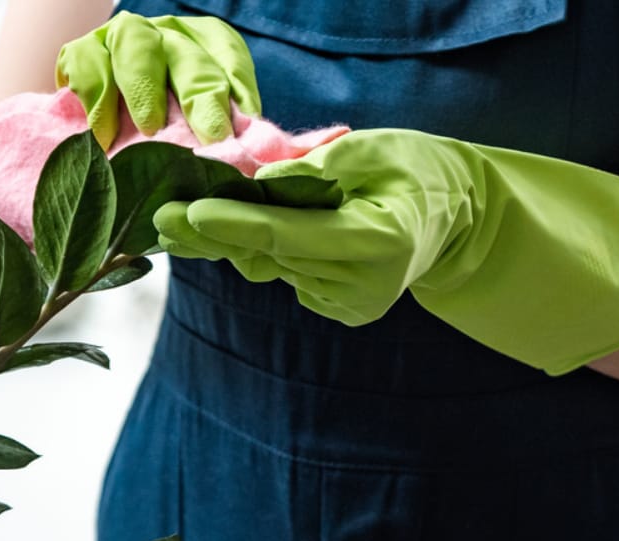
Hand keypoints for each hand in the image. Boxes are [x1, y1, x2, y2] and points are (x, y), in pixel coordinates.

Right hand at [57, 13, 261, 146]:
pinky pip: (85, 57)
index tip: (235, 135)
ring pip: (134, 43)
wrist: (115, 133)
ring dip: (143, 88)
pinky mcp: (85, 49)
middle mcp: (170, 35)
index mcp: (210, 47)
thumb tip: (259, 163)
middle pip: (186, 55)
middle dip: (198, 97)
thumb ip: (233, 137)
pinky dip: (94, 95)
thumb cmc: (177, 134)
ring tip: (150, 130)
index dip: (236, 94)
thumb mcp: (210, 131)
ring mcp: (125, 37)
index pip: (229, 61)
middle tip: (208, 138)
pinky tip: (102, 133)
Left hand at [156, 128, 618, 373]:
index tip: (187, 212)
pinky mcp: (343, 311)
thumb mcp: (372, 150)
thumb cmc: (415, 170)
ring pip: (272, 268)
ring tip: (190, 219)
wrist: (458, 217)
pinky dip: (266, 252)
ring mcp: (354, 304)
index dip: (236, 223)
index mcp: (380, 242)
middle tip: (159, 219)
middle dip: (214, 234)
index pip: (292, 235)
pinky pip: (286, 276)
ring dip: (233, 241)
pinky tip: (255, 231)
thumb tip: (254, 183)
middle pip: (272, 256)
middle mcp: (366, 284)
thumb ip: (313, 169)